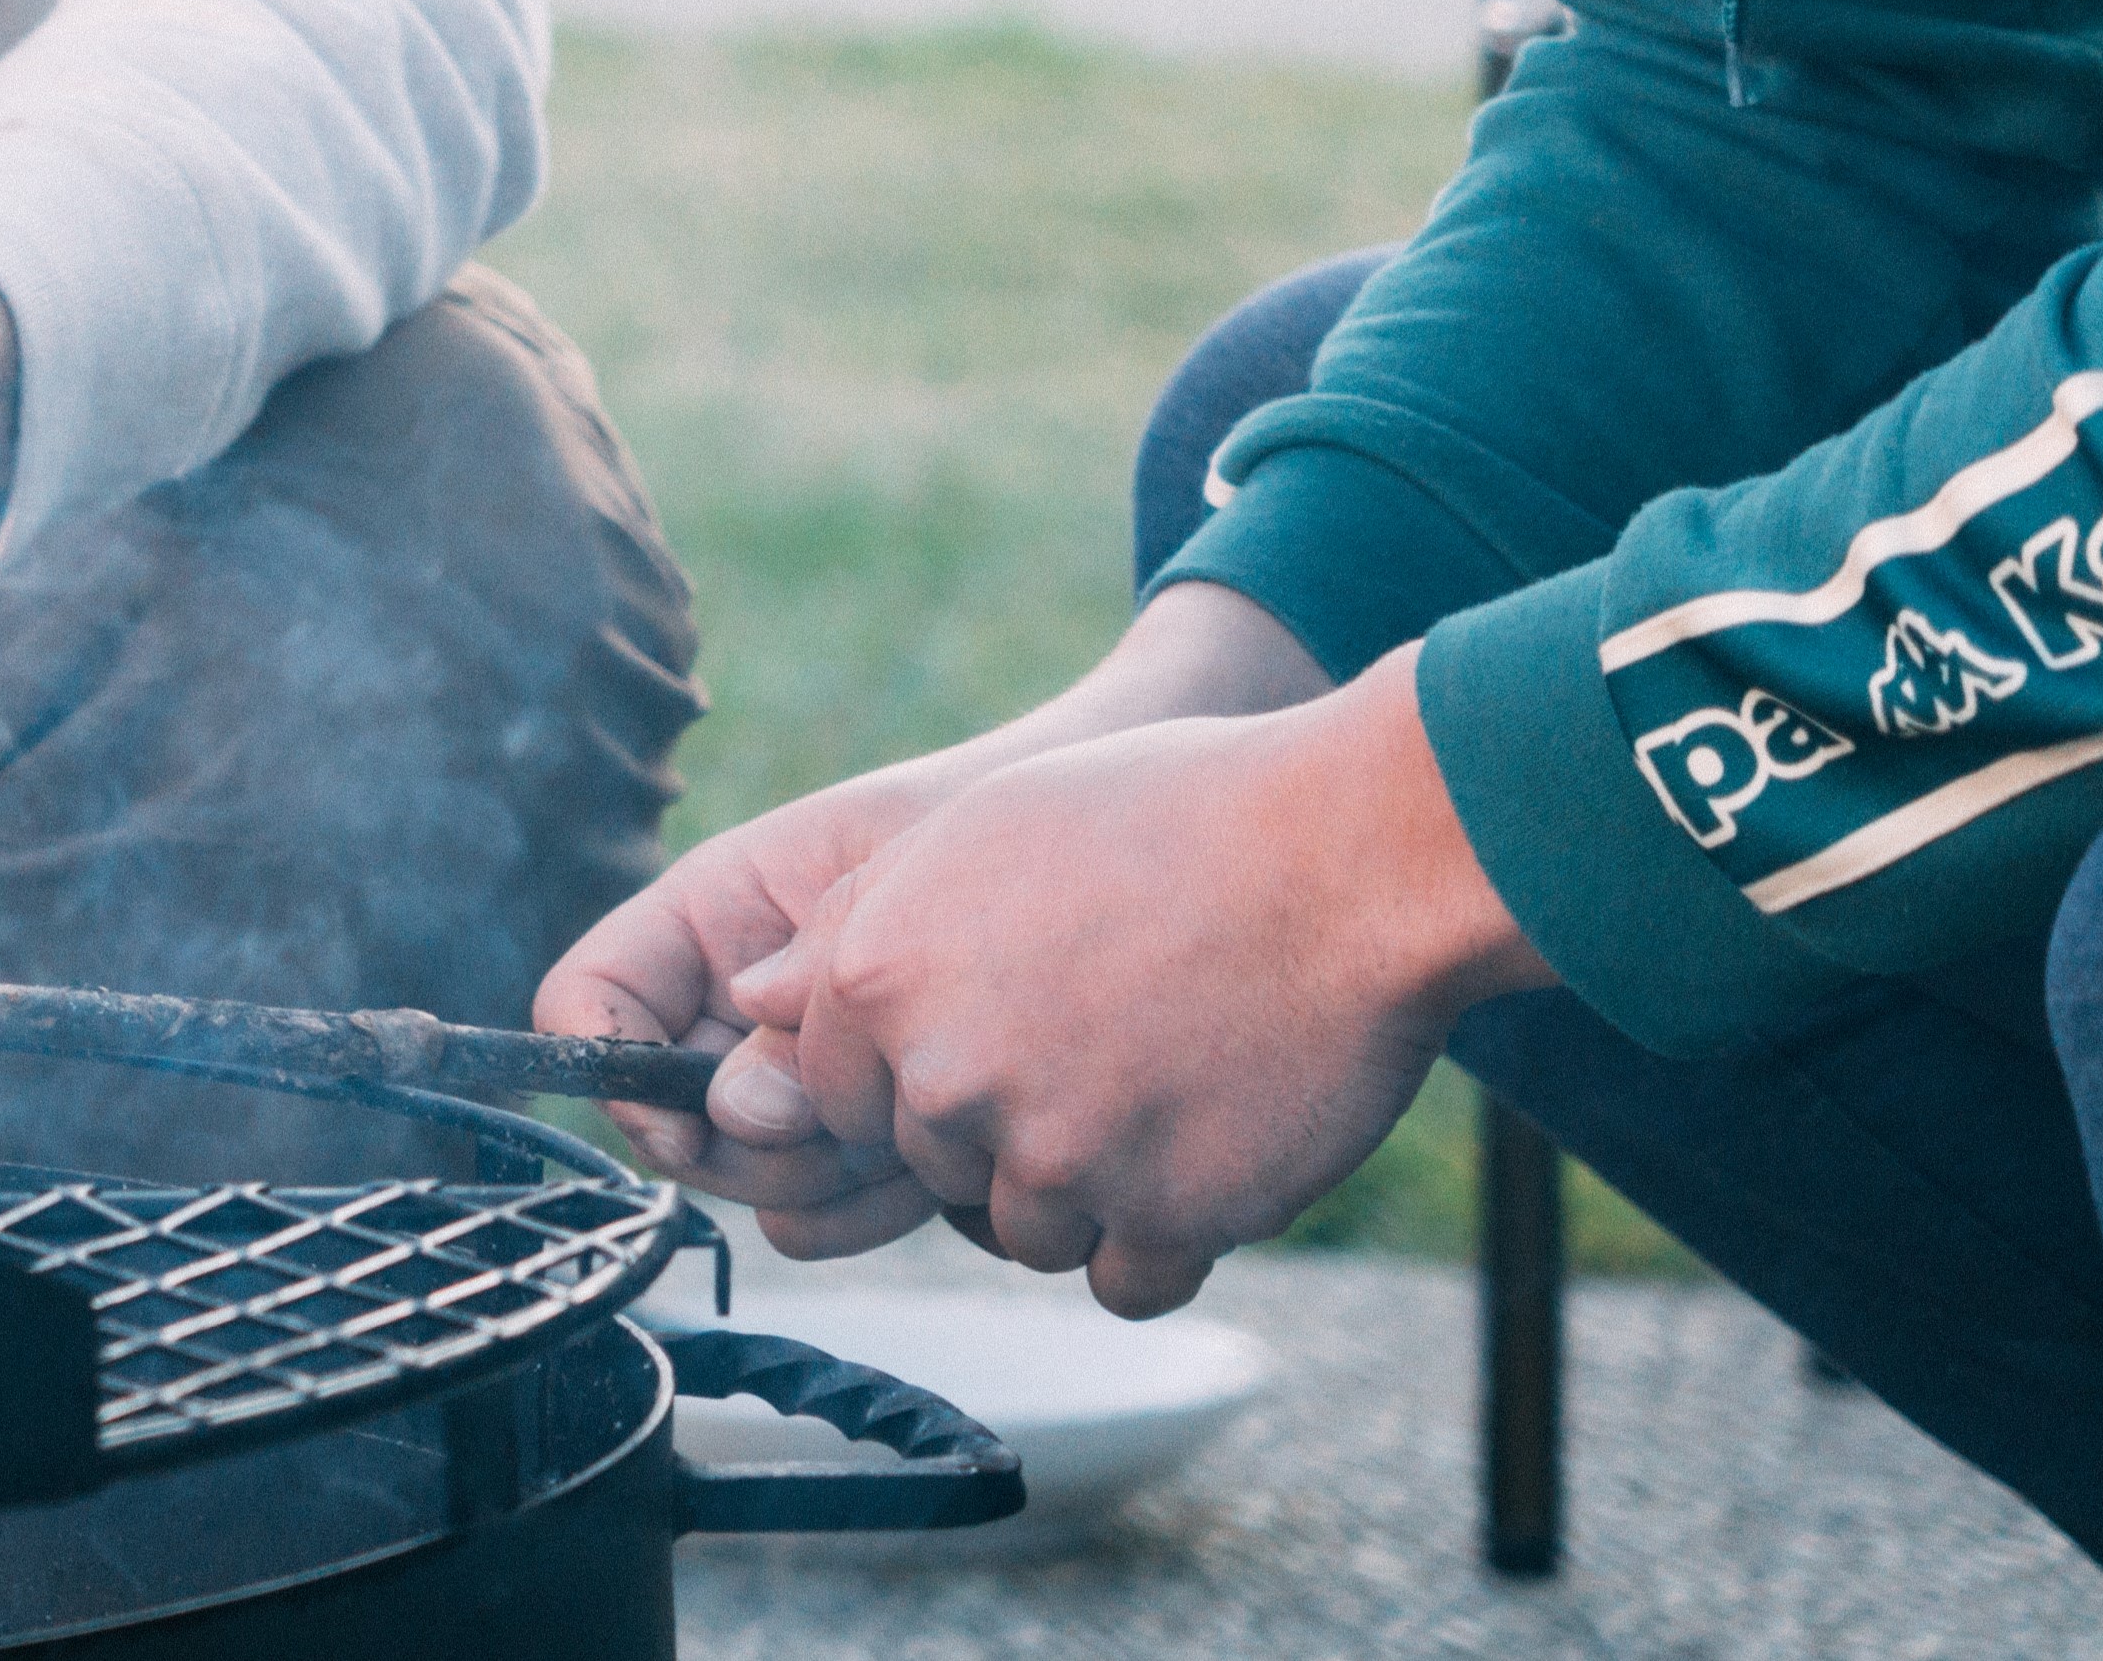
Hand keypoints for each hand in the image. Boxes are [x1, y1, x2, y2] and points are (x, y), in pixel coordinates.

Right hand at [533, 762, 973, 1256]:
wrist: (1096, 868)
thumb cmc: (977, 841)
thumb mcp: (880, 897)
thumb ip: (803, 1000)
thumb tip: (732, 1113)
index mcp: (705, 925)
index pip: (584, 1000)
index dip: (608, 1064)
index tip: (685, 1117)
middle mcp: (727, 1016)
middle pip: (667, 1127)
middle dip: (757, 1146)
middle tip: (852, 1119)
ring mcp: (788, 1090)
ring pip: (745, 1187)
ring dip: (831, 1180)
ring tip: (926, 1123)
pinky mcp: (852, 1150)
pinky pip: (818, 1221)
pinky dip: (877, 1207)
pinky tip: (954, 1154)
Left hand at [736, 659, 1543, 1316]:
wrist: (1348, 856)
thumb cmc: (1168, 820)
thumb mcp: (975, 831)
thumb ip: (855, 927)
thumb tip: (754, 1003)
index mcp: (878, 974)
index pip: (834, 1093)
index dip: (910, 1069)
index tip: (994, 1027)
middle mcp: (946, 1076)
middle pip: (931, 1166)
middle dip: (998, 1128)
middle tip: (1101, 1043)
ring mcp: (1055, 1158)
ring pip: (1022, 1233)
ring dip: (1085, 1189)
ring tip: (1163, 1077)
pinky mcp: (1162, 1221)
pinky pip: (1122, 1282)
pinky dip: (1166, 1238)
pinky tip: (1206, 1147)